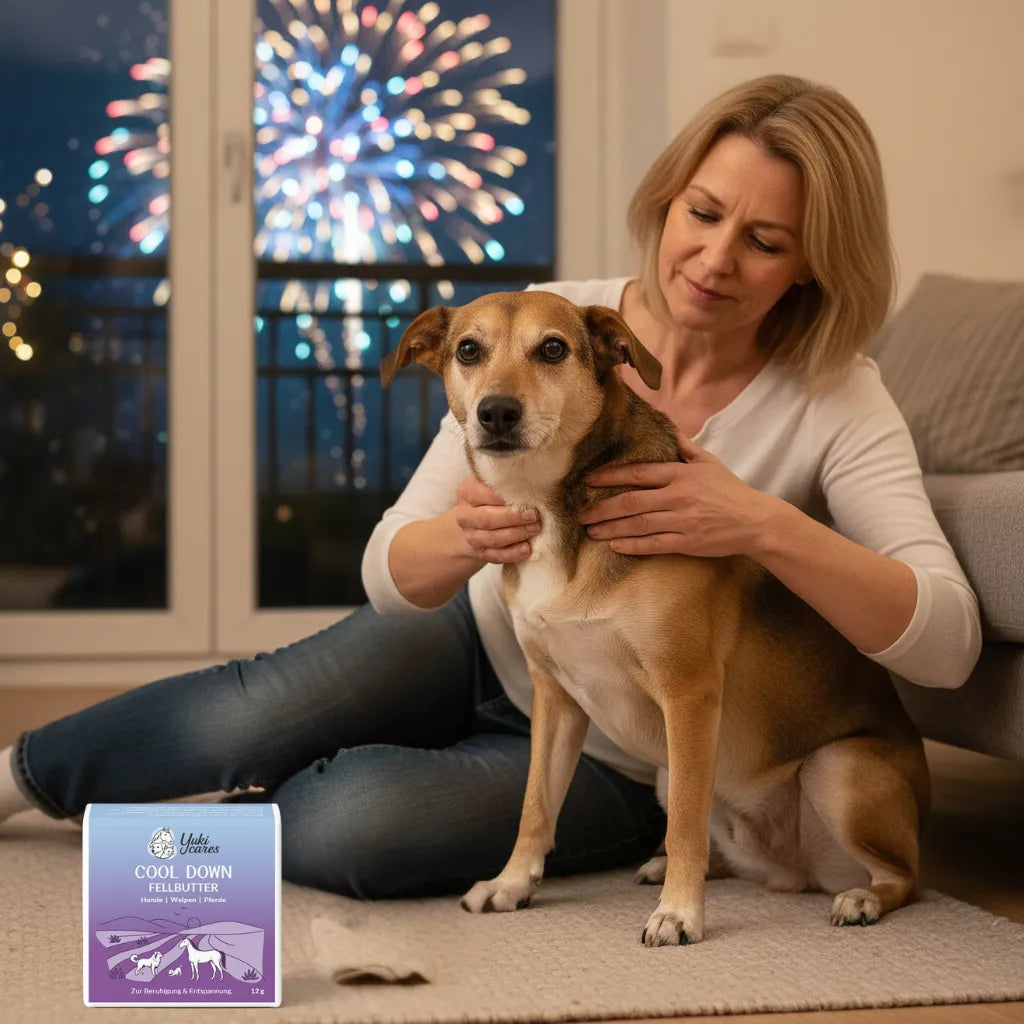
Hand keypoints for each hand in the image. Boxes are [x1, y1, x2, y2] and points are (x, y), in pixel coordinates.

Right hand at [454, 475, 539, 563]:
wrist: (477, 521)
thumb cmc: (493, 496)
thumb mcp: (493, 483)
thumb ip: (506, 480)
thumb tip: (532, 477)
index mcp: (466, 492)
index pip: (483, 494)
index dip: (504, 497)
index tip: (526, 497)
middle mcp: (465, 515)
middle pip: (487, 519)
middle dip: (513, 518)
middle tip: (534, 515)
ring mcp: (471, 536)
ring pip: (493, 538)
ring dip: (516, 534)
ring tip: (535, 528)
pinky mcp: (481, 552)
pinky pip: (497, 556)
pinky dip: (513, 553)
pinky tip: (527, 549)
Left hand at [578, 436, 780, 557]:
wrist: (756, 521)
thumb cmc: (730, 490)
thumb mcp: (709, 462)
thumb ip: (684, 446)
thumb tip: (667, 426)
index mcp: (681, 474)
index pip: (639, 473)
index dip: (611, 476)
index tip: (590, 479)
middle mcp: (678, 496)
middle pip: (632, 501)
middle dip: (602, 507)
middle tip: (582, 513)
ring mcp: (682, 520)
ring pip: (639, 524)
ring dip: (611, 528)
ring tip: (591, 530)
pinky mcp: (688, 542)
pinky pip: (654, 544)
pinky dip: (633, 545)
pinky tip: (615, 545)